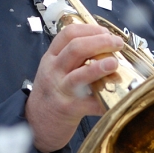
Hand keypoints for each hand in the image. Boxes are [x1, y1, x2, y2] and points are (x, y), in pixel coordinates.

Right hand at [25, 23, 123, 152]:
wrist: (35, 123)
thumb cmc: (51, 93)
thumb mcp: (55, 69)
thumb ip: (74, 58)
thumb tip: (107, 46)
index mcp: (52, 57)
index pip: (68, 34)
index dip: (90, 29)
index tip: (106, 32)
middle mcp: (54, 71)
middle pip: (76, 49)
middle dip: (100, 42)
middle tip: (117, 43)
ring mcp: (61, 90)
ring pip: (79, 74)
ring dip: (99, 67)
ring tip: (114, 63)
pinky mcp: (69, 109)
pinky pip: (90, 103)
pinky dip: (105, 100)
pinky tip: (118, 97)